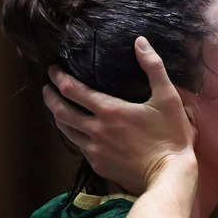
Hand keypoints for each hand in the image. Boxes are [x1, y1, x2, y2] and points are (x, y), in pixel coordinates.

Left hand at [43, 36, 195, 194]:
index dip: (59, 78)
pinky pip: (80, 148)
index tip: (53, 70)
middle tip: (47, 88)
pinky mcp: (99, 166)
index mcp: (109, 110)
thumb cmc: (171, 136)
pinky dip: (76, 137)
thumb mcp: (168, 98)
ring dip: (59, 118)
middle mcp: (96, 130)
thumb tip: (140, 42)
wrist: (169, 175)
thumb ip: (153, 67)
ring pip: (67, 131)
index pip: (73, 90)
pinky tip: (80, 134)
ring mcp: (95, 150)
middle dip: (50, 97)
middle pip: (60, 111)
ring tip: (58, 110)